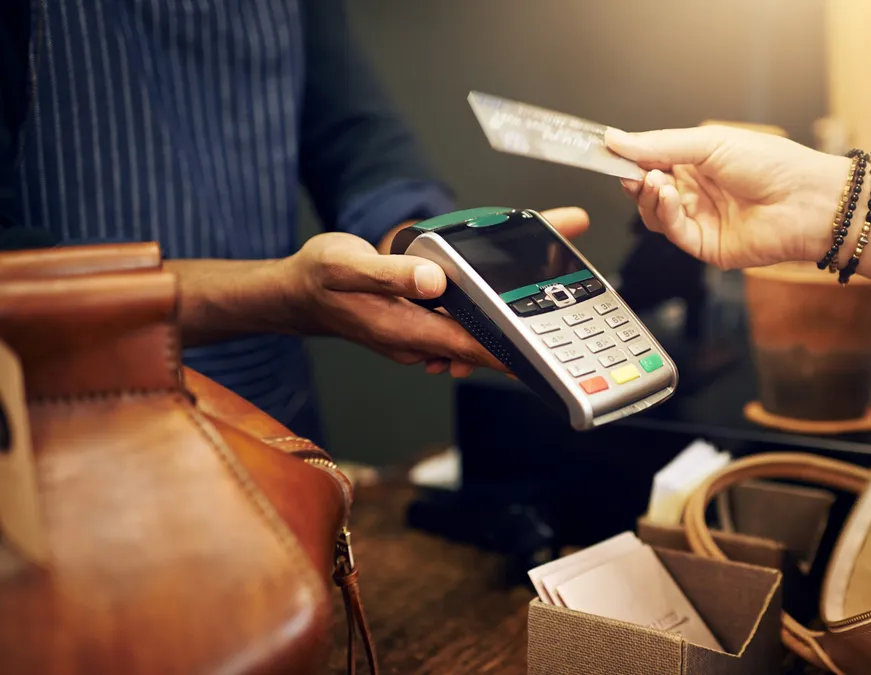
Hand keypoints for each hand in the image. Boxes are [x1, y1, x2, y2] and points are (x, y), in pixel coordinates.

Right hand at [283, 206, 589, 375]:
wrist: (296, 293)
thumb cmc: (318, 279)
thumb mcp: (346, 264)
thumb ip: (390, 273)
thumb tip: (434, 281)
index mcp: (406, 330)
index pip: (470, 348)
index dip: (509, 352)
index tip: (545, 354)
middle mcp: (418, 341)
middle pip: (480, 344)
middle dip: (520, 335)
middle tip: (561, 319)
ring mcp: (420, 337)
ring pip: (473, 336)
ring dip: (505, 326)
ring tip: (545, 306)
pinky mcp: (420, 326)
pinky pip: (460, 326)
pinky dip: (483, 316)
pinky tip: (502, 296)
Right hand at [606, 126, 846, 268]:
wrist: (808, 201)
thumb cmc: (774, 165)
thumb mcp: (710, 143)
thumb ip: (659, 145)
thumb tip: (615, 138)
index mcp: (698, 163)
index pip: (651, 161)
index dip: (629, 158)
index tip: (605, 151)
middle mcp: (697, 192)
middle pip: (646, 191)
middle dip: (634, 179)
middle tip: (628, 168)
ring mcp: (701, 220)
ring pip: (654, 215)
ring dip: (648, 196)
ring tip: (655, 180)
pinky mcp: (706, 247)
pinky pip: (673, 233)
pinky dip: (663, 214)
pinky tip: (667, 196)